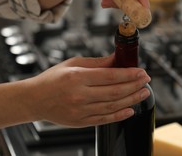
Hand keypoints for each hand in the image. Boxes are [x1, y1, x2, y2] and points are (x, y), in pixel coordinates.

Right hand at [27, 55, 150, 127]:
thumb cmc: (52, 79)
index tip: (141, 72)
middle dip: (134, 86)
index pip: (110, 76)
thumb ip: (96, 63)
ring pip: (112, 106)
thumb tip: (117, 59)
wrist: (34, 100)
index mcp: (77, 77)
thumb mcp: (72, 64)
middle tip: (146, 81)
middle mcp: (79, 95)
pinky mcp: (80, 122)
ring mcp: (80, 111)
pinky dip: (119, 115)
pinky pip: (104, 119)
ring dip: (131, 100)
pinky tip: (130, 110)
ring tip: (143, 93)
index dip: (129, 74)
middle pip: (114, 92)